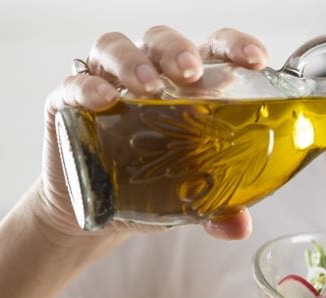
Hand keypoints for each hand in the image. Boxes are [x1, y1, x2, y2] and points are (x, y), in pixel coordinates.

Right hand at [37, 26, 268, 240]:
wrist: (102, 213)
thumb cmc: (158, 186)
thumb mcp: (194, 198)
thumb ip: (220, 210)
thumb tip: (239, 228)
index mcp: (191, 86)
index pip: (216, 49)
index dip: (236, 46)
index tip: (257, 59)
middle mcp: (150, 75)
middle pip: (163, 41)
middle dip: (178, 50)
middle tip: (191, 72)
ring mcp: (107, 84)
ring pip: (115, 49)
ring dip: (133, 62)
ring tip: (149, 86)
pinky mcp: (68, 103)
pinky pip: (73, 82)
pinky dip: (86, 86)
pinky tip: (102, 99)